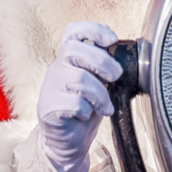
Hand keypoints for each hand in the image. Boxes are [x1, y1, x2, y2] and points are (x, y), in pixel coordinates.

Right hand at [37, 21, 122, 171]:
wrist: (67, 141)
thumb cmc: (85, 107)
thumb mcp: (98, 81)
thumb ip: (104, 66)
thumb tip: (123, 54)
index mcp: (69, 56)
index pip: (73, 31)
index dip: (92, 29)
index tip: (112, 39)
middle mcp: (57, 67)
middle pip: (75, 49)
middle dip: (102, 61)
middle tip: (116, 76)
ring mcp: (50, 86)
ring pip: (78, 78)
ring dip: (99, 93)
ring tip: (105, 105)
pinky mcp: (48, 108)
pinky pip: (74, 104)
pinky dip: (87, 110)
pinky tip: (88, 115)